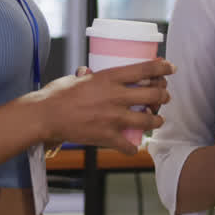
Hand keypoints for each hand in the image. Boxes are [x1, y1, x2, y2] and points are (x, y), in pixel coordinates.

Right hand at [37, 59, 172, 154]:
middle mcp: (115, 95)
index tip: (171, 68)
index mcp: (109, 77)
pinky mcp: (106, 135)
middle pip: (153, 93)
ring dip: (157, 120)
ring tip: (157, 121)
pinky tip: (134, 147)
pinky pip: (128, 145)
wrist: (44, 116)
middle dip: (164, 95)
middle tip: (165, 97)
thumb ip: (87, 75)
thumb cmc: (56, 95)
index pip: (145, 68)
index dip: (163, 67)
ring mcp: (113, 117)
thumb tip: (87, 71)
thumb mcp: (76, 77)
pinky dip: (133, 148)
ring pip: (147, 119)